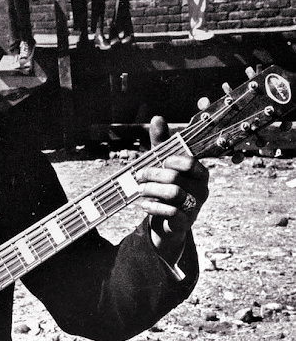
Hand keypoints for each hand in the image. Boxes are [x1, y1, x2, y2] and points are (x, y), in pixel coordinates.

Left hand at [135, 116, 209, 265]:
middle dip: (153, 174)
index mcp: (199, 172)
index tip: (157, 160)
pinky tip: (143, 204)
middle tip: (139, 176)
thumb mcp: (163, 164)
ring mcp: (195, 207)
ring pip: (173, 193)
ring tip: (139, 189)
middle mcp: (201, 189)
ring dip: (151, 190)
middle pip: (175, 176)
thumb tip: (158, 117)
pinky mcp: (185, 222)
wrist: (167, 223)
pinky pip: (170, 212)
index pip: (189, 161)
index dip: (171, 159)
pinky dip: (153, 207)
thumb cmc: (166, 187)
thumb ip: (162, 143)